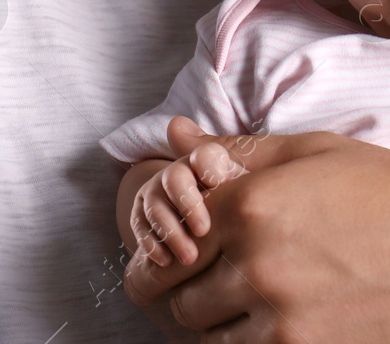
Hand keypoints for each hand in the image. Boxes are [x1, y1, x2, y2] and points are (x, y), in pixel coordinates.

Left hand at [122, 118, 389, 341]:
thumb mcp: (320, 153)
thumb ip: (238, 150)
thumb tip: (173, 137)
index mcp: (253, 204)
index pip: (165, 231)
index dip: (167, 236)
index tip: (182, 240)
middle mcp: (256, 265)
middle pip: (172, 292)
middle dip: (183, 282)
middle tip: (209, 270)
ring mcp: (279, 321)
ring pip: (201, 333)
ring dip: (212, 318)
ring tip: (252, 294)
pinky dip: (245, 341)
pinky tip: (278, 318)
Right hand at [130, 121, 247, 267]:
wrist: (215, 228)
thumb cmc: (240, 205)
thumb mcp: (248, 186)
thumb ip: (234, 157)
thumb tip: (186, 127)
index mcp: (209, 161)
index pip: (204, 155)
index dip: (208, 167)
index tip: (217, 183)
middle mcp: (179, 173)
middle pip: (175, 179)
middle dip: (188, 205)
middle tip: (204, 231)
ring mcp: (158, 193)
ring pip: (156, 207)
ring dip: (171, 233)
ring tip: (190, 258)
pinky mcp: (143, 216)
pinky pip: (141, 227)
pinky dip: (152, 244)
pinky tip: (166, 261)